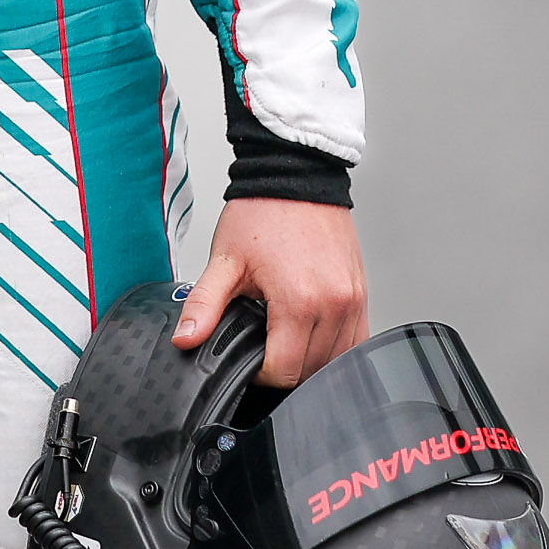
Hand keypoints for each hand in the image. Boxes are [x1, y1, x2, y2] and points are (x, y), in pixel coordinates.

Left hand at [176, 197, 366, 388]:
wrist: (296, 176)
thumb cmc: (263, 212)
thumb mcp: (225, 260)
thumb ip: (204, 304)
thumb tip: (187, 338)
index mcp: (299, 301)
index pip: (284, 372)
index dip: (258, 373)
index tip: (246, 356)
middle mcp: (334, 304)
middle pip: (311, 371)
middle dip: (282, 366)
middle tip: (261, 343)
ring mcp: (353, 301)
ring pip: (335, 361)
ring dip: (310, 360)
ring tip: (283, 336)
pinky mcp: (362, 295)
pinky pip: (355, 341)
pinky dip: (334, 347)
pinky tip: (311, 334)